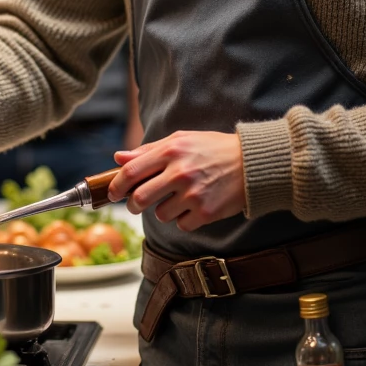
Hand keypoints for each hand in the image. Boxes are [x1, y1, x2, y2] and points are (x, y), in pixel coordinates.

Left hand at [108, 131, 246, 231]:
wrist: (252, 163)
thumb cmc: (213, 149)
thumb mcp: (181, 140)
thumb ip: (149, 150)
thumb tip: (118, 158)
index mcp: (171, 151)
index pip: (131, 172)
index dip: (116, 185)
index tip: (113, 193)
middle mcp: (180, 172)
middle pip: (140, 198)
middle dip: (132, 205)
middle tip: (135, 205)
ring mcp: (193, 194)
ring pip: (160, 214)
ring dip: (164, 210)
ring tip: (178, 199)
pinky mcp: (206, 212)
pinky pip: (181, 224)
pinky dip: (184, 219)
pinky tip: (195, 206)